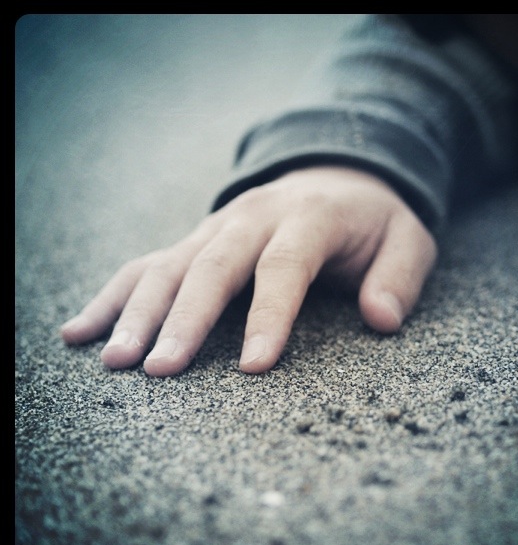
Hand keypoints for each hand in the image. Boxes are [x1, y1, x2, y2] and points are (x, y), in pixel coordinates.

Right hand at [61, 166, 437, 374]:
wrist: (337, 173)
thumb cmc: (373, 218)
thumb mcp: (408, 238)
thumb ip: (399, 276)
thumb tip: (381, 319)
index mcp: (309, 218)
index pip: (284, 267)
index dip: (268, 316)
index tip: (252, 369)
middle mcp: (254, 218)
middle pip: (212, 266)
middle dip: (184, 319)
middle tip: (159, 370)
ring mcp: (218, 227)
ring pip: (169, 266)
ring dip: (138, 311)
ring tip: (114, 359)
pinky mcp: (198, 240)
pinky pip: (148, 265)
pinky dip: (114, 297)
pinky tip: (81, 330)